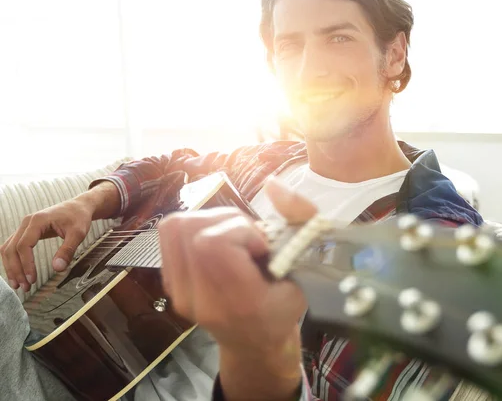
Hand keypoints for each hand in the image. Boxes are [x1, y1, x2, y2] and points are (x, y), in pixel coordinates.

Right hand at [0, 199, 93, 290]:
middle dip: (16, 269)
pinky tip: (17, 274)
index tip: (33, 280)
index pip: (24, 245)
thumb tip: (57, 269)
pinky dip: (12, 261)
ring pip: (8, 248)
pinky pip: (12, 247)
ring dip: (11, 267)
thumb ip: (68, 250)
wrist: (78, 207)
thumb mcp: (78, 233)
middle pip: (12, 248)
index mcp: (38, 220)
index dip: (26, 264)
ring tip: (19, 285)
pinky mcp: (25, 232)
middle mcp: (26, 222)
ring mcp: (24, 227)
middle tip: (25, 287)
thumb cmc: (79, 218)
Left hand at [158, 176, 317, 398]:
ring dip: (210, 220)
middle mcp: (199, 300)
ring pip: (176, 226)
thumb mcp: (307, 267)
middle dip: (226, 220)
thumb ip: (300, 221)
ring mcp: (178, 292)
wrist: (252, 342)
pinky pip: (171, 234)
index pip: (213, 244)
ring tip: (233, 238)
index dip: (240, 230)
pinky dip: (197, 227)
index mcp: (238, 303)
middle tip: (248, 239)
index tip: (261, 246)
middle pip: (191, 229)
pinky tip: (218, 243)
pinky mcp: (169, 281)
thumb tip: (274, 183)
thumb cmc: (283, 306)